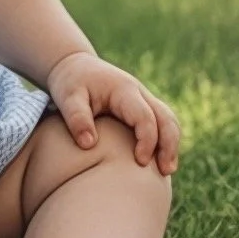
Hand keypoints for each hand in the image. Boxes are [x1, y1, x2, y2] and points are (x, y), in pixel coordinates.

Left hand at [44, 51, 180, 174]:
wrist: (73, 66)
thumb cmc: (71, 82)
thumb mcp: (68, 97)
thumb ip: (77, 118)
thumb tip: (88, 145)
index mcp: (124, 90)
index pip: (145, 116)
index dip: (147, 140)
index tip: (141, 162)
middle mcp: (139, 93)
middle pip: (166, 117)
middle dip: (169, 144)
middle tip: (166, 171)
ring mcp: (142, 99)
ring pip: (168, 120)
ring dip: (171, 144)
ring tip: (167, 170)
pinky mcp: (140, 107)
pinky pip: (161, 123)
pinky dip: (164, 140)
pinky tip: (157, 161)